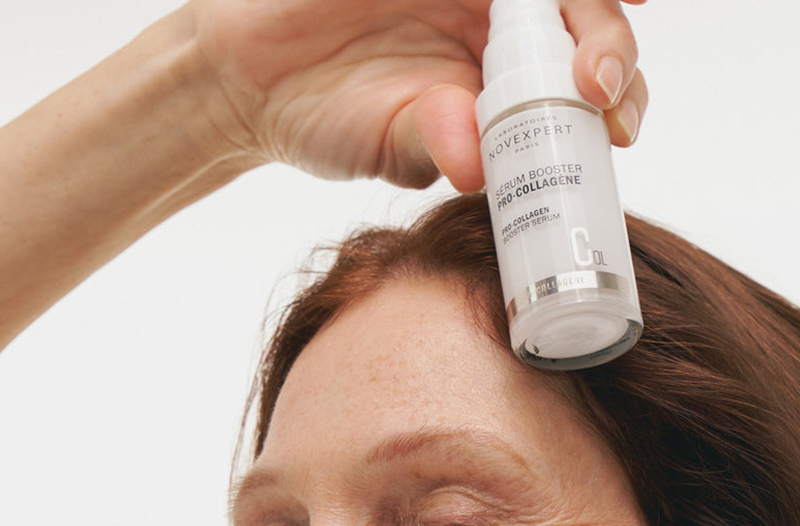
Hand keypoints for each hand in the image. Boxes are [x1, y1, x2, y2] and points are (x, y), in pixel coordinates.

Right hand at [188, 0, 647, 190]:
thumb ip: (436, 145)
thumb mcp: (390, 144)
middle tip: (599, 83)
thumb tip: (471, 168)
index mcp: (507, 81)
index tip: (615, 129)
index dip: (612, 100)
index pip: (580, 84)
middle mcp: (501, 22)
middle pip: (583, 16)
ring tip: (617, 0)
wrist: (250, 75)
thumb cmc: (328, 118)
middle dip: (607, 48)